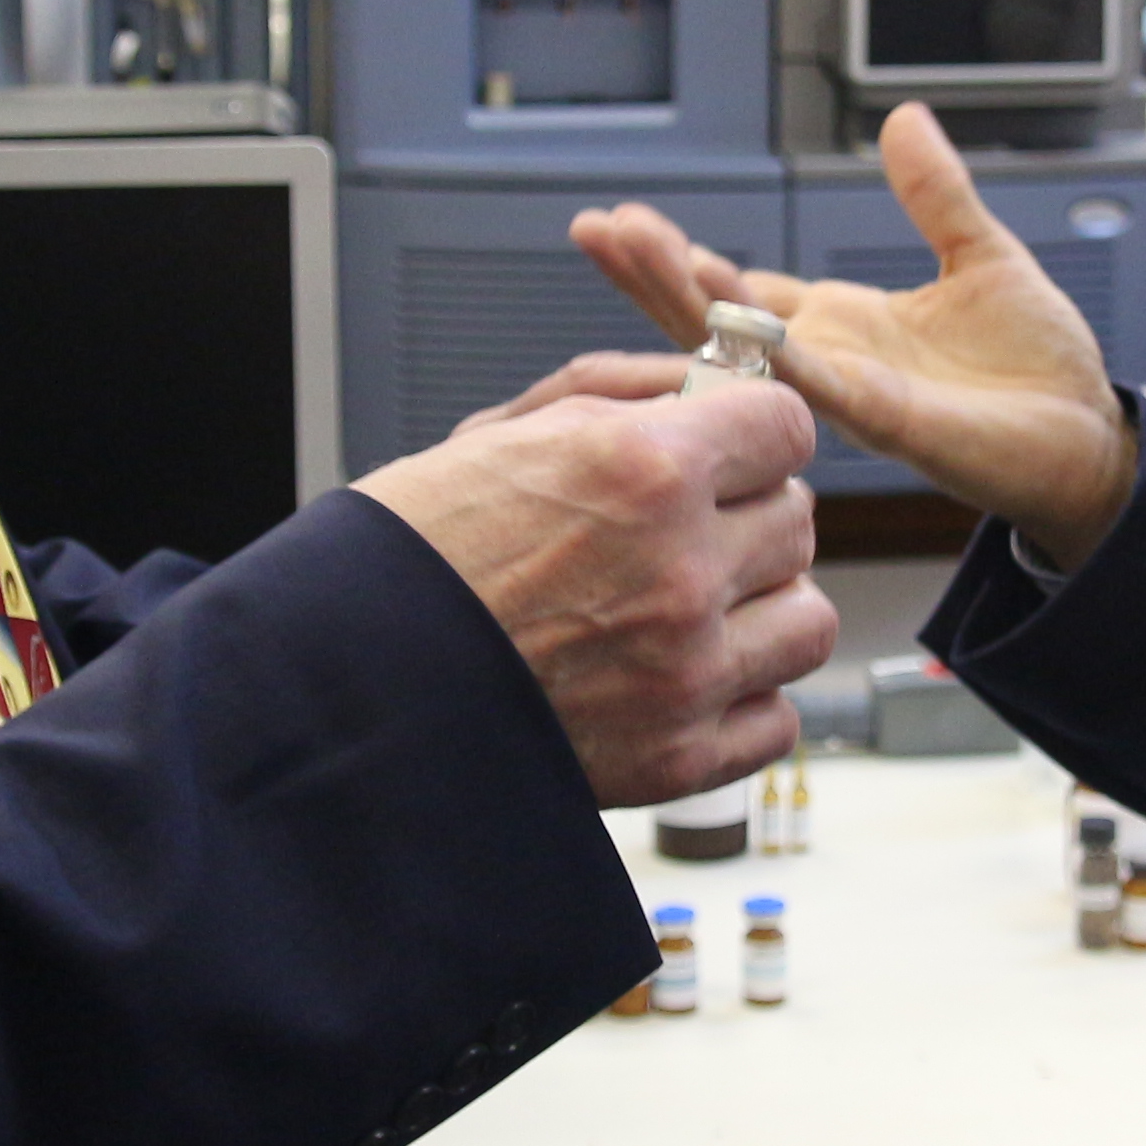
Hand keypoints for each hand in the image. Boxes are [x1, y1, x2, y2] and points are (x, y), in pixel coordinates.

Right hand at [355, 372, 836, 805]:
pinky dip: (742, 699)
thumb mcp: (501, 438)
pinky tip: (684, 679)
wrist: (338, 690)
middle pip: (798, 520)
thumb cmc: (403, 559)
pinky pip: (778, 716)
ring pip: (807, 618)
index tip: (731, 449)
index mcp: (640, 470)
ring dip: (761, 609)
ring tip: (694, 610)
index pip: (785, 426)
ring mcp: (686, 671)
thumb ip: (620, 403)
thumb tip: (709, 388)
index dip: (752, 433)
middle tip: (686, 532)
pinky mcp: (678, 758)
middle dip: (748, 517)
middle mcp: (678, 568)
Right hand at [571, 102, 1140, 566]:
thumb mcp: (981, 256)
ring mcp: (852, 395)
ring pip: (750, 352)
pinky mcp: (889, 422)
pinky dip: (771, 347)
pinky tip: (729, 310)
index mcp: (842, 326)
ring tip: (642, 252)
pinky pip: (815, 382)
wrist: (1090, 439)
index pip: (738, 291)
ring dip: (694, 302)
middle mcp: (832, 363)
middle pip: (717, 321)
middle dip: (655, 275)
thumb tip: (902, 118)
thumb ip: (935, 194)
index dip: (680, 260)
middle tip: (596, 229)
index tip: (620, 222)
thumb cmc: (1036, 368)